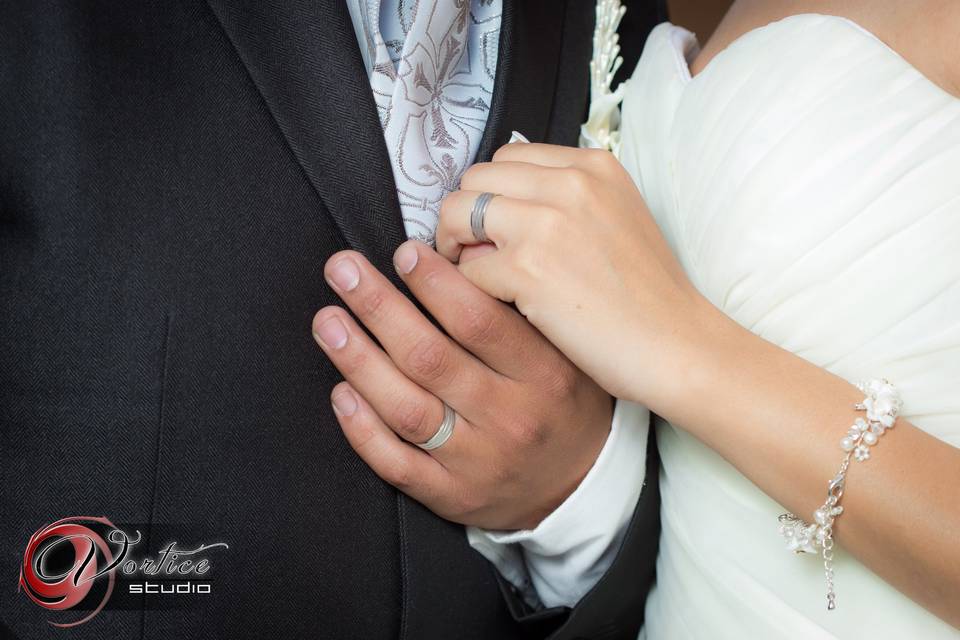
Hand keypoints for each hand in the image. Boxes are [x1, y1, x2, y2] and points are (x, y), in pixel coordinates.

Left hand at [312, 241, 611, 529]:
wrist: (579, 487)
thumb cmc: (563, 401)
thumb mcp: (564, 351)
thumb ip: (517, 311)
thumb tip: (454, 255)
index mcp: (544, 374)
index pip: (479, 322)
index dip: (434, 283)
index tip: (402, 252)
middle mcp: (510, 418)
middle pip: (430, 359)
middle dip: (378, 308)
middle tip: (341, 269)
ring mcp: (478, 462)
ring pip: (406, 409)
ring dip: (358, 362)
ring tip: (327, 322)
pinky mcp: (451, 495)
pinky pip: (396, 464)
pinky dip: (362, 428)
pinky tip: (339, 392)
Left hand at [435, 143, 718, 408]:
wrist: (677, 346)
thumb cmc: (648, 296)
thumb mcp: (617, 218)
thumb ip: (567, 199)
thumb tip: (500, 205)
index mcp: (593, 166)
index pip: (508, 157)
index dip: (492, 193)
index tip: (495, 227)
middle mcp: (569, 183)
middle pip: (474, 178)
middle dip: (465, 215)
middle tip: (475, 252)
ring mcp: (546, 224)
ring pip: (457, 213)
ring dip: (456, 245)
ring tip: (475, 275)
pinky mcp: (527, 269)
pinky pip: (465, 266)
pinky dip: (470, 286)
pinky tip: (497, 304)